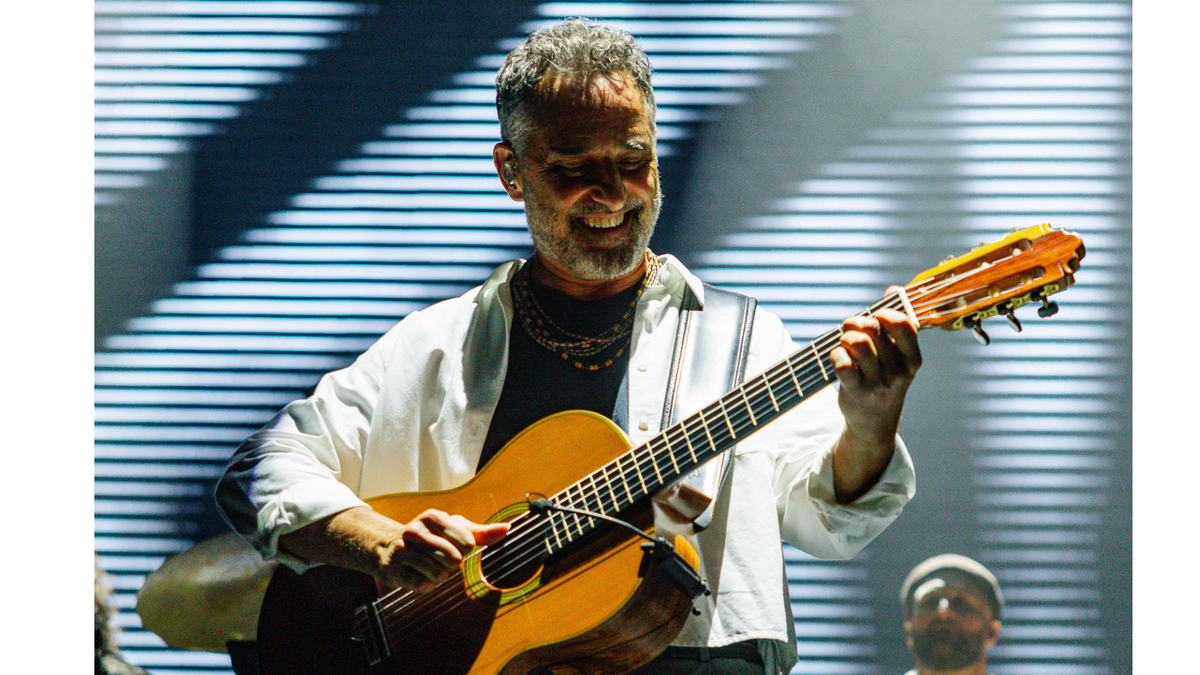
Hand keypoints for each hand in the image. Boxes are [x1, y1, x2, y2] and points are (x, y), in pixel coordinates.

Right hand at [278, 506, 508, 591]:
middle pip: (453, 559)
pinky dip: (426, 585)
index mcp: (432, 516)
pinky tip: (420, 575)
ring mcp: (402, 549)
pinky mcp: (393, 568)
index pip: (466, 540)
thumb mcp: (454, 529)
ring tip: (432, 568)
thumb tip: (508, 528)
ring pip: (437, 573)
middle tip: (444, 560)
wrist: (388, 546)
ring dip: (439, 576)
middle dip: (452, 564)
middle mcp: (414, 530)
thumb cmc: (431, 537)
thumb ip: (481, 531)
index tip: (459, 546)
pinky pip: (422, 585)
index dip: (466, 548)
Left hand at [828, 301, 921, 501]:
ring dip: (845, 336)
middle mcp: (899, 371)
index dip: (886, 313)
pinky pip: (842, 363)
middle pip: (873, 329)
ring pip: (857, 343)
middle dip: (856, 321)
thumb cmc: (884, 379)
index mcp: (912, 359)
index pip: (905, 325)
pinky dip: (836, 354)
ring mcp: (878, 383)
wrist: (874, 423)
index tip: (876, 316)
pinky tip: (838, 358)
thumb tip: (894, 289)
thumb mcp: (897, 356)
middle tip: (850, 327)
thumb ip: (895, 323)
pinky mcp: (856, 392)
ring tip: (844, 342)